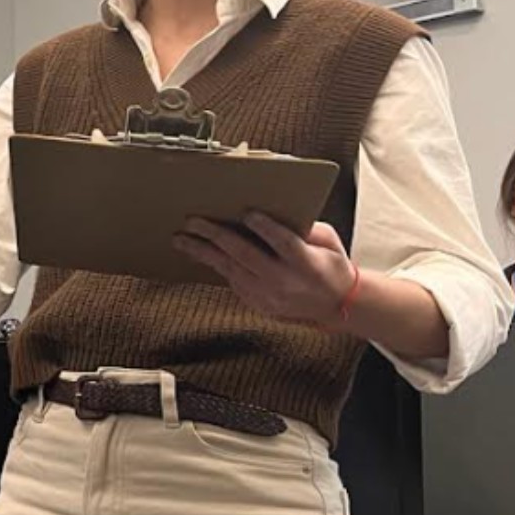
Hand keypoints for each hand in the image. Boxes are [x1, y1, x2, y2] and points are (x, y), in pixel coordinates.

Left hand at [174, 214, 357, 327]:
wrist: (334, 305)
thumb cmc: (330, 263)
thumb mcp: (328, 241)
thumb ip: (306, 227)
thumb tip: (276, 209)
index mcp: (307, 264)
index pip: (284, 243)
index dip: (266, 228)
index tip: (247, 212)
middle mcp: (285, 282)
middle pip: (246, 255)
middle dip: (217, 235)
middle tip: (193, 221)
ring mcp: (269, 296)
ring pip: (230, 270)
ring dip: (203, 252)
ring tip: (181, 239)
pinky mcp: (257, 303)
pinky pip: (231, 280)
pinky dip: (215, 264)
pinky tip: (198, 251)